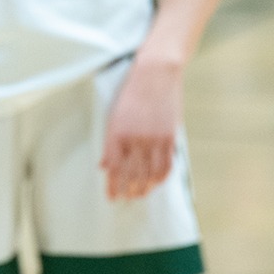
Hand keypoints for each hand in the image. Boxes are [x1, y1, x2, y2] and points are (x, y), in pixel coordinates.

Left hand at [101, 57, 182, 199]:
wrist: (156, 73)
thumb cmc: (132, 91)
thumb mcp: (114, 114)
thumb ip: (110, 143)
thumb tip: (104, 165)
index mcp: (117, 132)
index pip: (114, 167)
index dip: (113, 185)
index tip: (111, 196)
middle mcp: (135, 138)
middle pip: (132, 174)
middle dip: (127, 190)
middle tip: (125, 200)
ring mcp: (154, 138)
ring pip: (149, 174)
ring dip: (144, 188)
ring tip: (139, 195)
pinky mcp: (169, 136)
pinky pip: (166, 164)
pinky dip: (160, 178)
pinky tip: (156, 183)